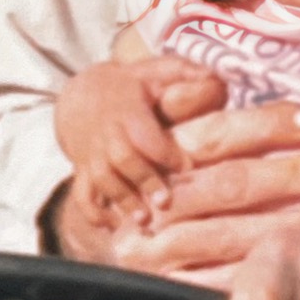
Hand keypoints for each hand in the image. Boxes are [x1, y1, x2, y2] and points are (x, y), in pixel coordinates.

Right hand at [54, 55, 224, 228]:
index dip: (163, 150)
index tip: (187, 167)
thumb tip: (216, 78)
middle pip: (121, 159)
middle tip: (166, 202)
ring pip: (102, 179)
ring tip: (143, 220)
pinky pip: (82, 195)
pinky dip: (94, 214)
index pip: (143, 131)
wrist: (82, 96)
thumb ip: (185, 73)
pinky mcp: (83, 171)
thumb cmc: (131, 86)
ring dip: (122, 200)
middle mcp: (106, 133)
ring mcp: (92, 154)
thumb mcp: (154, 71)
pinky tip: (112, 227)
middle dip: (143, 180)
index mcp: (127, 109)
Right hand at [56, 98, 299, 280]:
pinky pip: (219, 282)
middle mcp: (153, 200)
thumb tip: (221, 80)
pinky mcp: (166, 287)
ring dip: (284, 224)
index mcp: (155, 154)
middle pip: (229, 184)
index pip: (216, 135)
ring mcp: (156, 248)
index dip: (266, 125)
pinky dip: (258, 270)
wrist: (101, 240)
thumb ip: (186, 101)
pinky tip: (294, 260)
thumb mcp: (157, 127)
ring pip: (227, 234)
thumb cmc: (149, 172)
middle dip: (290, 174)